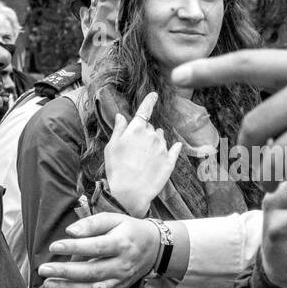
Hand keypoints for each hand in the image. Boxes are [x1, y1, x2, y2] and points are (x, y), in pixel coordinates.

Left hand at [39, 212, 160, 287]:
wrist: (154, 248)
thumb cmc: (129, 230)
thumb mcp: (114, 219)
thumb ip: (92, 224)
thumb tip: (70, 232)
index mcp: (122, 244)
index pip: (96, 247)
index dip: (74, 247)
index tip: (54, 246)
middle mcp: (122, 265)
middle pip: (91, 271)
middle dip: (65, 272)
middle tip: (43, 270)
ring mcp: (121, 280)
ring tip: (48, 284)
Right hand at [104, 91, 180, 216]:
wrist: (130, 193)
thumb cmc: (116, 169)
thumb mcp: (111, 147)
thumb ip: (119, 129)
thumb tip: (121, 116)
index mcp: (137, 129)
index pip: (145, 110)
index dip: (149, 101)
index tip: (154, 94)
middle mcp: (152, 135)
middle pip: (151, 127)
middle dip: (145, 132)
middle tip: (135, 148)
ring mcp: (163, 148)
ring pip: (161, 138)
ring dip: (155, 142)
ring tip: (145, 157)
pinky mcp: (170, 161)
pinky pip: (174, 149)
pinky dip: (174, 147)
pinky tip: (175, 147)